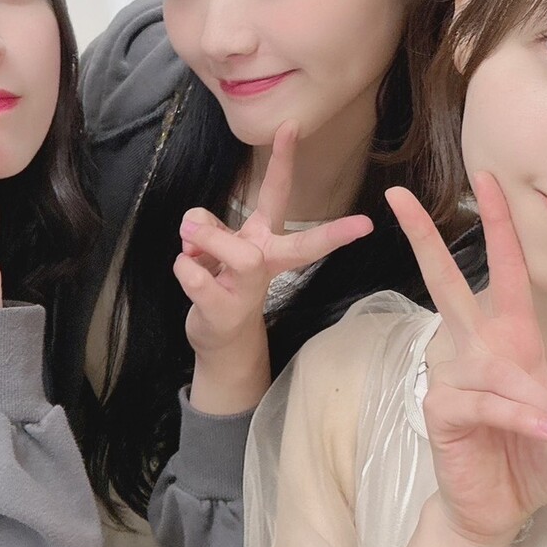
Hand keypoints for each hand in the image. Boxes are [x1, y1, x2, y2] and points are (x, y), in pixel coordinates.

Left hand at [173, 122, 373, 412]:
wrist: (220, 336)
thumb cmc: (222, 278)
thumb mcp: (213, 242)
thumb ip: (206, 225)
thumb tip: (194, 227)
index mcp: (269, 241)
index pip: (294, 214)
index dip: (326, 210)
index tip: (363, 211)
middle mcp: (267, 263)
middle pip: (299, 246)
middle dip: (325, 232)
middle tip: (360, 225)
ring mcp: (249, 290)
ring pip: (235, 249)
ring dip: (207, 237)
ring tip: (192, 245)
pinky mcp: (223, 310)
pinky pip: (194, 271)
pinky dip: (183, 264)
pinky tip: (189, 273)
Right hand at [386, 173, 546, 546]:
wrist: (499, 511)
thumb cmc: (535, 464)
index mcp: (512, 340)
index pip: (506, 272)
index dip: (499, 227)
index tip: (486, 179)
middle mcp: (478, 350)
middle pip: (447, 283)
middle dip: (423, 238)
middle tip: (397, 196)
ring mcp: (454, 377)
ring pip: (484, 361)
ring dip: (523, 394)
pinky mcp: (442, 409)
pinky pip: (483, 402)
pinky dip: (517, 417)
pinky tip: (545, 432)